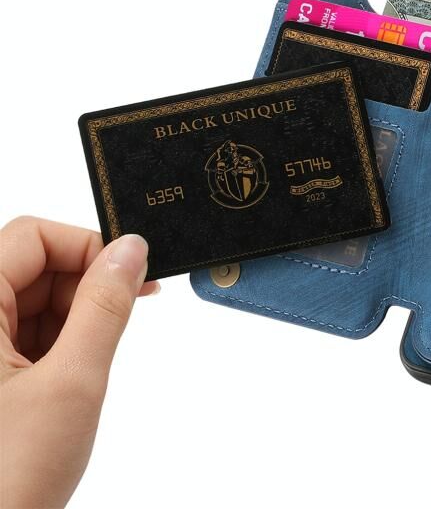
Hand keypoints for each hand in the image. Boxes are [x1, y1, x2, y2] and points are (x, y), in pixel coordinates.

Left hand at [0, 218, 157, 507]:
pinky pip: (30, 333)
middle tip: (129, 310)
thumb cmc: (5, 479)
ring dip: (78, 316)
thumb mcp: (73, 382)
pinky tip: (77, 372)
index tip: (129, 273)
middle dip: (87, 283)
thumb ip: (106, 307)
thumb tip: (132, 249)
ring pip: (36, 299)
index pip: (32, 237)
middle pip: (35, 265)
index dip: (85, 246)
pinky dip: (64, 342)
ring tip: (94, 359)